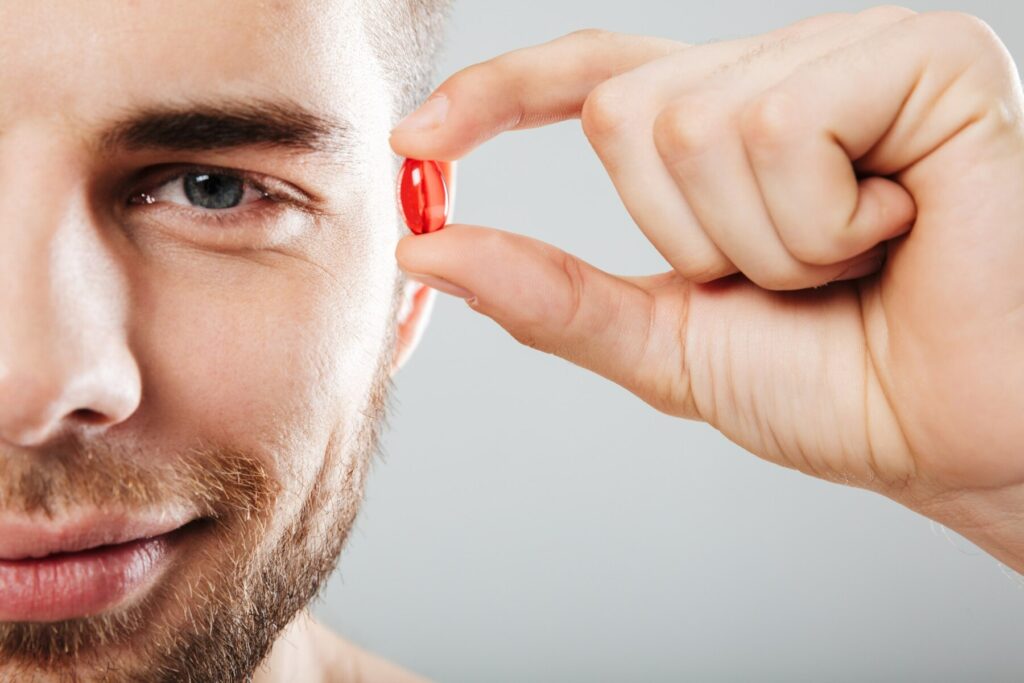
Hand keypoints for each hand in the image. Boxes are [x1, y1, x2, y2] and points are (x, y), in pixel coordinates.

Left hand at [389, 8, 1023, 571]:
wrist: (961, 430)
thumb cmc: (836, 385)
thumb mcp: (666, 344)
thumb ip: (552, 296)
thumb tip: (428, 251)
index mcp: (725, 129)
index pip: (590, 78)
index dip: (500, 97)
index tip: (419, 140)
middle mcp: (780, 74)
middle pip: (624, 112)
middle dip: (691, 238)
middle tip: (796, 275)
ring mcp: (850, 54)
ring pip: (695, 123)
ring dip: (765, 242)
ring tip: (854, 258)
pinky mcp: (923, 57)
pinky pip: (782, 125)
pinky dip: (821, 219)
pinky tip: (899, 225)